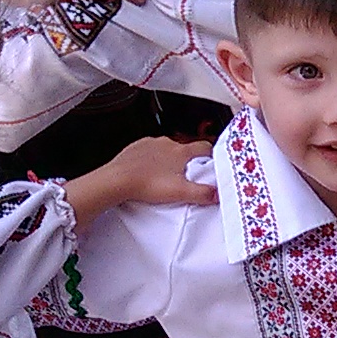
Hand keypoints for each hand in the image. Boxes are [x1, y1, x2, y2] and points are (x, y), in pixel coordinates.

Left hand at [64, 132, 214, 222]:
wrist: (117, 180)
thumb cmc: (146, 184)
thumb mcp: (181, 192)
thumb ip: (203, 193)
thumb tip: (218, 194)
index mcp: (180, 151)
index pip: (204, 147)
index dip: (211, 154)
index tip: (213, 161)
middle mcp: (166, 143)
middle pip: (184, 149)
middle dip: (187, 161)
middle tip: (185, 177)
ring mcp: (149, 144)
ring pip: (166, 150)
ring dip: (168, 160)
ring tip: (164, 178)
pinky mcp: (135, 148)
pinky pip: (149, 152)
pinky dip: (151, 160)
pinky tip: (149, 174)